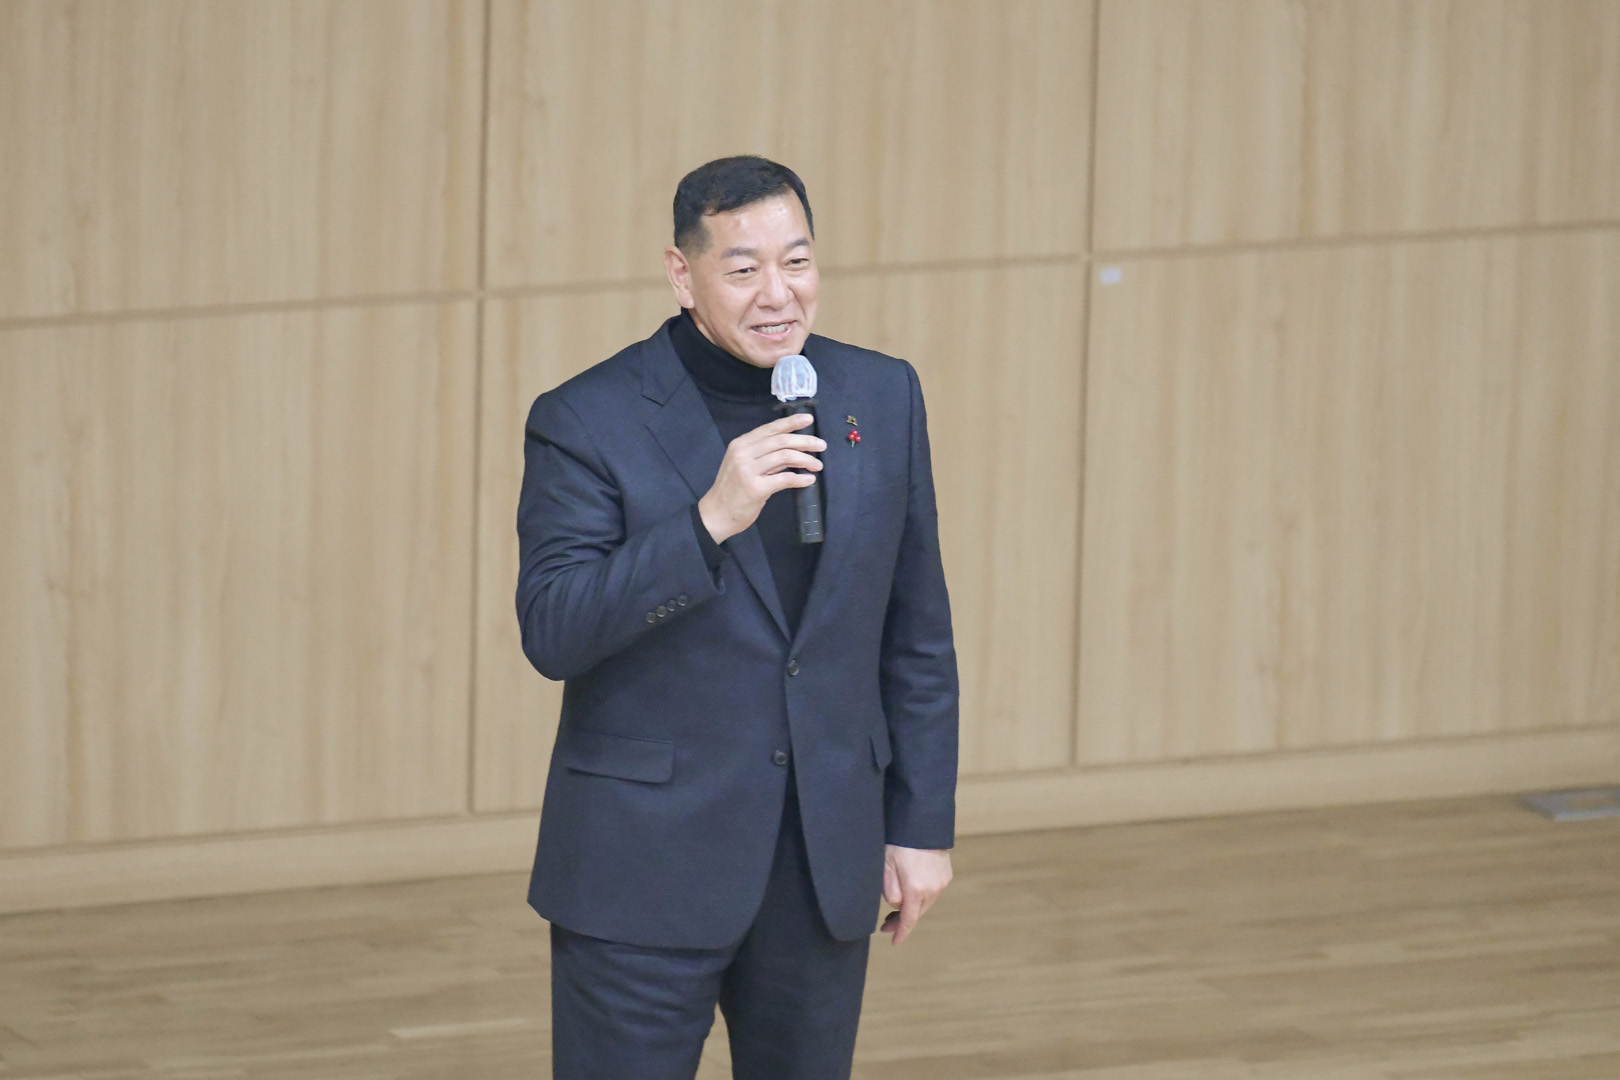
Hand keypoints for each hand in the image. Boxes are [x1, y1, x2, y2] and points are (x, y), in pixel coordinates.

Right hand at [697, 413, 824, 543]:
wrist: (717, 513)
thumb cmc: (732, 489)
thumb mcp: (743, 465)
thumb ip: (765, 456)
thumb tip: (792, 449)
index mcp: (741, 444)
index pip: (770, 428)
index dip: (791, 422)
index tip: (809, 419)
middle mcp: (743, 454)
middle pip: (781, 441)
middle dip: (805, 441)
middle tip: (822, 445)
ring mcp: (748, 471)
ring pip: (785, 456)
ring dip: (806, 459)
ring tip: (817, 465)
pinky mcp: (755, 488)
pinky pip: (785, 479)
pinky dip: (800, 479)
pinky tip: (809, 480)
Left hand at [880, 845, 951, 944]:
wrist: (922, 823)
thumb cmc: (900, 842)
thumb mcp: (886, 866)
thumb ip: (890, 891)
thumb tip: (897, 905)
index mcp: (916, 889)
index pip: (908, 920)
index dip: (901, 933)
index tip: (894, 942)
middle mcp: (933, 889)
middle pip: (917, 913)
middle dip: (902, 920)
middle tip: (887, 923)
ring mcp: (942, 882)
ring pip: (925, 903)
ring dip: (912, 906)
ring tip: (898, 905)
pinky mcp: (946, 874)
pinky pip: (932, 891)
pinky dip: (921, 895)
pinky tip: (912, 889)